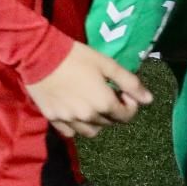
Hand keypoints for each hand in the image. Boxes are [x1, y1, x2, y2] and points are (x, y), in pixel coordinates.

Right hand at [25, 41, 151, 138]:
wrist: (37, 54)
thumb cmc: (75, 56)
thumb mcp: (106, 63)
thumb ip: (130, 82)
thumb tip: (149, 99)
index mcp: (104, 103)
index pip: (127, 116)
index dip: (130, 104)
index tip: (122, 91)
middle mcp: (88, 116)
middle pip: (109, 122)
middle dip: (112, 110)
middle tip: (104, 93)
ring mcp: (69, 119)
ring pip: (90, 131)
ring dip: (96, 121)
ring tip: (89, 105)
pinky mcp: (52, 117)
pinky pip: (69, 132)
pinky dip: (75, 125)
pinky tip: (72, 111)